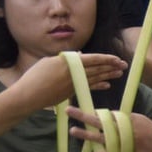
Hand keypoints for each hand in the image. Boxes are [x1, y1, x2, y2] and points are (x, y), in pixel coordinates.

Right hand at [10, 53, 126, 111]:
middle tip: (123, 65)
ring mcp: (74, 84)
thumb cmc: (35, 76)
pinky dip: (99, 85)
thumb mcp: (49, 62)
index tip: (116, 59)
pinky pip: (89, 87)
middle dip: (111, 66)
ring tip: (119, 73)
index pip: (93, 59)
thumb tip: (81, 55)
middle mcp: (74, 73)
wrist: (28, 96)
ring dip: (108, 75)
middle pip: (97, 68)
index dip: (106, 59)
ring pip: (95, 78)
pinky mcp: (73, 92)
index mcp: (69, 62)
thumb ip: (66, 59)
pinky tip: (108, 84)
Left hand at [65, 106, 151, 151]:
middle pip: (101, 120)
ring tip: (73, 130)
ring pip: (102, 136)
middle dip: (84, 116)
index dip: (93, 112)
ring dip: (87, 134)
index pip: (107, 113)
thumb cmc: (150, 132)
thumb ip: (124, 119)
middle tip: (69, 111)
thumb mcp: (139, 120)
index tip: (80, 108)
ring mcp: (125, 140)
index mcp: (128, 117)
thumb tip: (108, 116)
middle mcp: (125, 127)